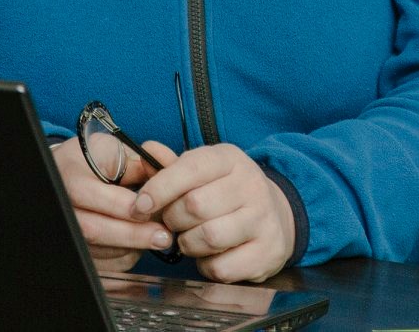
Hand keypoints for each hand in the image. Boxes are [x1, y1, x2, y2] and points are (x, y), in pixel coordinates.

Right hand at [50, 137, 176, 270]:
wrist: (71, 175)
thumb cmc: (95, 161)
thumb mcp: (114, 150)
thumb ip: (140, 163)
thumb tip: (170, 172)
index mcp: (68, 176)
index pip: (87, 194)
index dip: (120, 206)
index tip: (149, 209)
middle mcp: (62, 207)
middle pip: (92, 230)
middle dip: (133, 234)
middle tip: (163, 236)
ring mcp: (68, 233)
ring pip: (100, 252)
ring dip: (133, 247)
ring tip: (155, 235)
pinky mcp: (79, 253)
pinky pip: (104, 266)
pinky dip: (127, 257)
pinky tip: (139, 244)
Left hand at [129, 142, 295, 282]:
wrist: (277, 216)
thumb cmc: (227, 193)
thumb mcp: (204, 171)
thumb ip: (172, 165)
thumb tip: (147, 151)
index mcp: (231, 159)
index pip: (191, 167)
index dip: (160, 187)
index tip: (141, 204)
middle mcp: (251, 185)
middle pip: (195, 205)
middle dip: (173, 219)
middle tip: (172, 223)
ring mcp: (264, 219)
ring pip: (208, 237)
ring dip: (188, 244)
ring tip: (190, 239)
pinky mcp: (268, 252)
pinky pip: (222, 267)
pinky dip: (207, 266)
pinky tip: (210, 256)